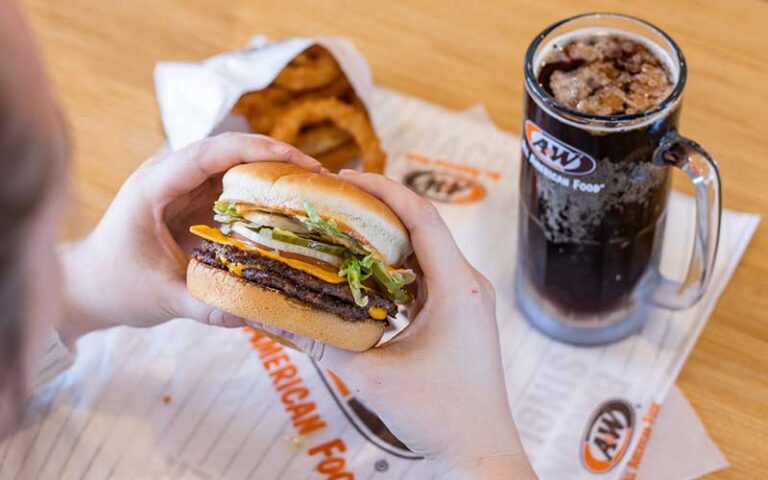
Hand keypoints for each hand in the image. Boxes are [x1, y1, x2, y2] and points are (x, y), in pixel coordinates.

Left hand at [59, 133, 322, 341]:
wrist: (89, 286)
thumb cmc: (116, 286)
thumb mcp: (160, 298)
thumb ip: (204, 306)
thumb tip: (252, 314)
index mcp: (154, 188)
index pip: (207, 154)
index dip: (253, 150)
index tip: (295, 159)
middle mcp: (169, 177)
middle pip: (228, 151)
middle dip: (274, 158)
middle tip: (318, 176)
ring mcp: (182, 187)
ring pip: (234, 166)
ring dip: (272, 173)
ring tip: (313, 188)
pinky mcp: (193, 201)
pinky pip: (232, 188)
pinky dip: (262, 193)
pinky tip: (289, 207)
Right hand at [274, 170, 535, 478]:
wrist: (478, 451)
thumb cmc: (436, 416)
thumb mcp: (370, 376)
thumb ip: (319, 343)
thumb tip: (270, 317)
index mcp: (457, 288)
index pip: (422, 217)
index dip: (383, 190)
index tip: (344, 177)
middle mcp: (469, 284)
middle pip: (423, 226)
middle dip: (378, 207)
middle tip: (334, 198)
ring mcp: (468, 298)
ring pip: (425, 250)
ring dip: (387, 236)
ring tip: (342, 226)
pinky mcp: (461, 313)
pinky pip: (427, 275)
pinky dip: (396, 265)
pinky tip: (363, 269)